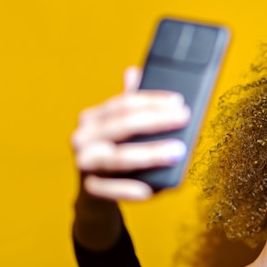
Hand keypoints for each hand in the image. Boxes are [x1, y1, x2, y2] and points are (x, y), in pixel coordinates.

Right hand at [71, 67, 190, 200]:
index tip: (178, 101)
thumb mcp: (126, 131)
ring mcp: (84, 163)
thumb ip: (134, 107)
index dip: (152, 100)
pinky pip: (110, 189)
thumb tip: (135, 72)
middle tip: (184, 118)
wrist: (98, 194)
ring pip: (118, 157)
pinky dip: (129, 189)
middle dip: (156, 120)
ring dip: (150, 154)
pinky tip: (149, 189)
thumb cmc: (118, 154)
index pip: (124, 103)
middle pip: (122, 124)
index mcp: (93, 118)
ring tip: (178, 152)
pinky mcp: (89, 189)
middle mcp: (83, 137)